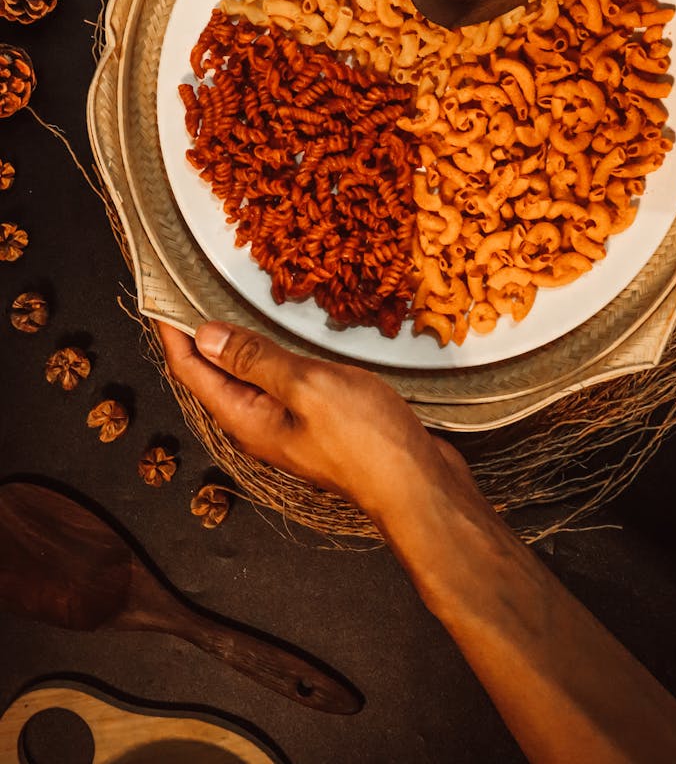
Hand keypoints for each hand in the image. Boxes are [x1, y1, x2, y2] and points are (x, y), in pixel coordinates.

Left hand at [158, 320, 471, 533]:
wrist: (417, 487)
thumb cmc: (365, 440)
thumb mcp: (306, 387)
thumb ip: (256, 360)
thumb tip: (204, 336)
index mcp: (245, 419)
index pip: (191, 370)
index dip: (173, 330)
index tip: (161, 291)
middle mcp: (258, 425)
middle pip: (212, 375)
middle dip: (197, 334)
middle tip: (189, 287)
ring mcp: (288, 426)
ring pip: (247, 378)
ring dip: (235, 342)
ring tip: (228, 302)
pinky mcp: (316, 423)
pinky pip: (278, 382)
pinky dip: (270, 354)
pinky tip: (283, 336)